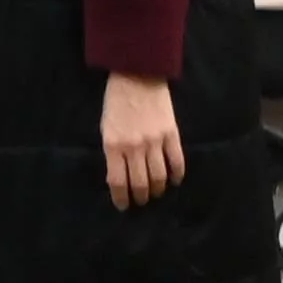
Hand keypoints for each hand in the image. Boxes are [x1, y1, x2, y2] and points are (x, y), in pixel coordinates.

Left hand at [97, 72, 183, 211]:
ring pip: (159, 176)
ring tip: (157, 194)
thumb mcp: (106, 128)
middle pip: (140, 182)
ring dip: (158, 189)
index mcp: (113, 145)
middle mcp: (134, 147)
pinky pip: (176, 161)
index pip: (118, 181)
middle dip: (141, 197)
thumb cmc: (116, 102)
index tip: (124, 206)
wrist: (137, 77)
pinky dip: (176, 175)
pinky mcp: (171, 135)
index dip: (121, 197)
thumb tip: (121, 173)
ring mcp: (155, 142)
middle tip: (142, 202)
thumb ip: (113, 151)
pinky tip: (175, 181)